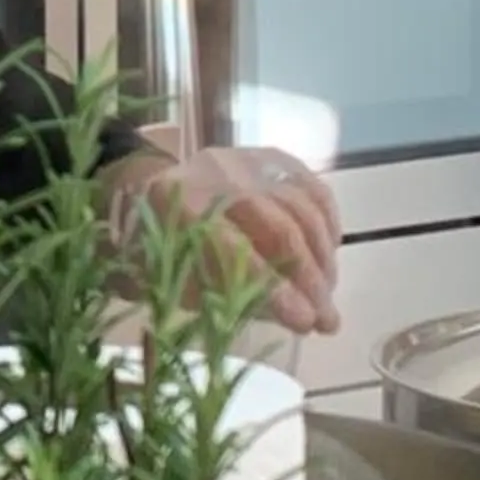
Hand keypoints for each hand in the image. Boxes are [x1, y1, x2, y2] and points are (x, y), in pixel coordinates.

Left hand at [128, 146, 342, 337]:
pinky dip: (327, 226)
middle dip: (311, 281)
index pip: (239, 252)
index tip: (306, 323)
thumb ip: (230, 298)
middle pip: (280, 229)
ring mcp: (246, 160)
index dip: (277, 291)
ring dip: (323, 259)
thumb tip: (298, 319)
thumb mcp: (181, 282)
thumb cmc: (163, 251)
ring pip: (303, 209)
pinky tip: (328, 258)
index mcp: (180, 208)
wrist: (151, 194)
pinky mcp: (270, 156)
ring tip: (327, 295)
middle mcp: (215, 175)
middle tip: (327, 319)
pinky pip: (313, 190)